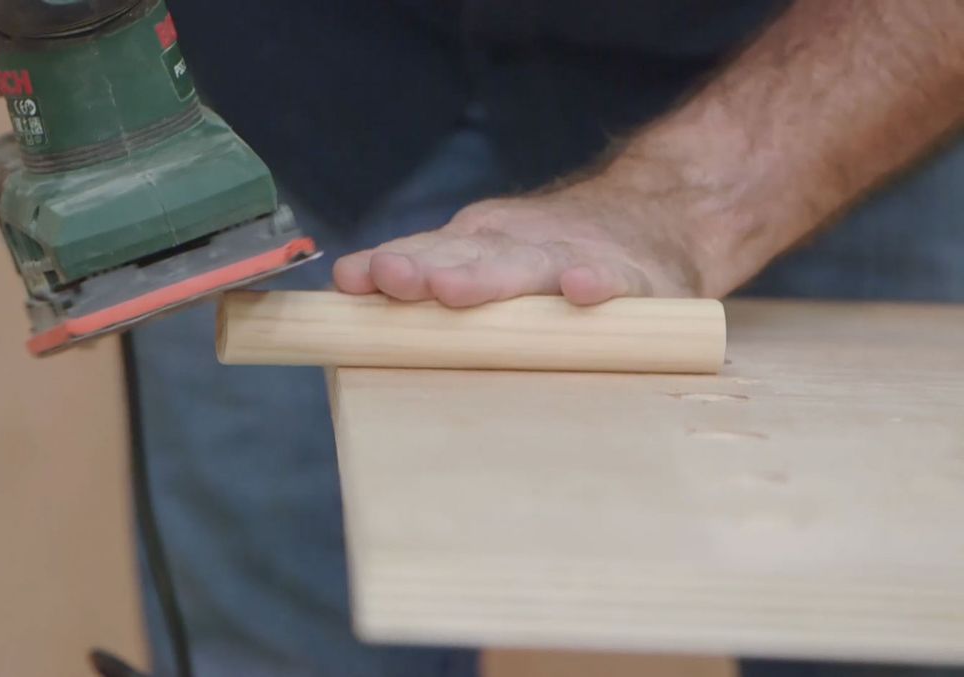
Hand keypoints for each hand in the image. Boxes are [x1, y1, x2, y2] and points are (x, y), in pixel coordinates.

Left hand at [332, 171, 718, 307]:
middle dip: (427, 269)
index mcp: (479, 247)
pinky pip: (612, 281)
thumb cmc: (550, 255)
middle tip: (393, 280)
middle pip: (468, 257)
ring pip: (527, 266)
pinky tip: (580, 291)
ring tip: (452, 289)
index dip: (391, 266)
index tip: (353, 279)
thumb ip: (421, 268)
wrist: (654, 219)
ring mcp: (571, 259)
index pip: (426, 254)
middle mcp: (518, 247)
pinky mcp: (628, 277)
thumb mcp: (484, 255)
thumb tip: (344, 279)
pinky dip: (596, 283)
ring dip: (489, 277)